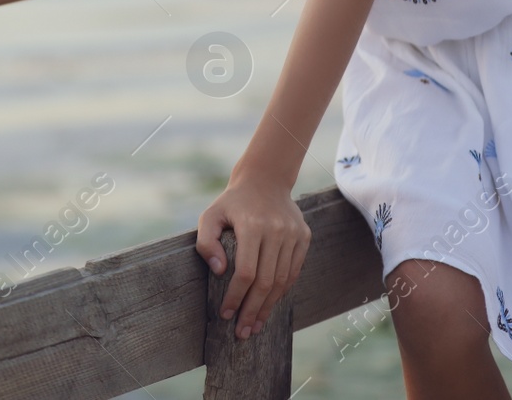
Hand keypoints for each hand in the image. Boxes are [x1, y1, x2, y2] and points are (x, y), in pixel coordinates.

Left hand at [195, 173, 310, 339]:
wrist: (265, 180)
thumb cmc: (232, 203)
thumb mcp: (210, 215)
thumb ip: (206, 243)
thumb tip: (219, 272)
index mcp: (252, 225)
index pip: (246, 272)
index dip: (236, 296)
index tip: (226, 314)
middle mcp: (276, 230)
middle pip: (266, 281)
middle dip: (252, 310)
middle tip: (242, 332)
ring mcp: (293, 234)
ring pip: (282, 280)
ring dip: (268, 306)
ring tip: (255, 325)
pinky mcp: (304, 237)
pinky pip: (294, 271)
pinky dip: (282, 291)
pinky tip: (269, 304)